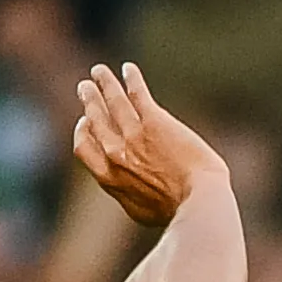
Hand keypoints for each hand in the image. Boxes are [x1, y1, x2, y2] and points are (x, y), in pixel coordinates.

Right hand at [70, 63, 226, 227]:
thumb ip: (127, 193)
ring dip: (103, 82)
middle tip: (86, 88)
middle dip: (88, 101)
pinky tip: (129, 69)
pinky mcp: (154, 121)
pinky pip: (136, 93)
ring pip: (111, 100)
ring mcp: (134, 135)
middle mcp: (116, 154)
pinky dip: (130, 79)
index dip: (82, 130)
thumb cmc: (176, 212)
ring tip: (99, 71)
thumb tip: (124, 188)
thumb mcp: (142, 211)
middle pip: (93, 119)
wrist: (199, 203)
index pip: (83, 146)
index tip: (85, 121)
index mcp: (110, 177)